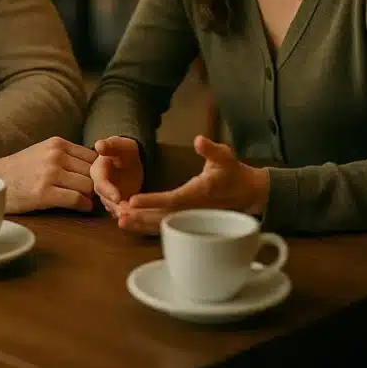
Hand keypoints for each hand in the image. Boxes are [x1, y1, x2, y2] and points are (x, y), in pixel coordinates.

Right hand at [0, 137, 97, 213]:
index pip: (92, 156)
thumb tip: (94, 167)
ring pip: (87, 185)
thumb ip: (66, 156)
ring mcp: (50, 173)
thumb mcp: (43, 152)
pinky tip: (83, 208)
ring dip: (91, 196)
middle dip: (97, 184)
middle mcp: (56, 155)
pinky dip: (84, 206)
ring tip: (89, 201)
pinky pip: (76, 200)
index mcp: (57, 143)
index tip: (100, 181)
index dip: (99, 171)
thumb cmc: (20, 169)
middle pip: (92, 171)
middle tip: (99, 194)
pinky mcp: (44, 193)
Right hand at [90, 137, 143, 217]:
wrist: (130, 159)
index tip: (117, 197)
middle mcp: (100, 185)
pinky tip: (135, 220)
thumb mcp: (121, 145)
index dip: (108, 190)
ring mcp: (108, 196)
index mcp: (98, 170)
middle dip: (115, 206)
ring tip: (132, 217)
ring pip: (112, 207)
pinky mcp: (117, 203)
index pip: (100, 182)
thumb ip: (111, 145)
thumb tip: (99, 145)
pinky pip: (120, 211)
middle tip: (126, 213)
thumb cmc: (124, 150)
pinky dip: (127, 216)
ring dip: (121, 213)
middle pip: (105, 198)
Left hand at [116, 135, 268, 233]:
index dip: (152, 201)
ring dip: (142, 224)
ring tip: (121, 221)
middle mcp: (193, 209)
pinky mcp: (190, 221)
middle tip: (119, 215)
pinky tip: (135, 224)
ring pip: (163, 225)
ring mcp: (192, 218)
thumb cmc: (233, 172)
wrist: (247, 193)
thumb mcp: (225, 156)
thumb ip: (211, 149)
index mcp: (200, 193)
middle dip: (141, 217)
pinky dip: (150, 227)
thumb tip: (198, 140)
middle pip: (163, 217)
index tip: (133, 200)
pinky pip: (167, 226)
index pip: (172, 199)